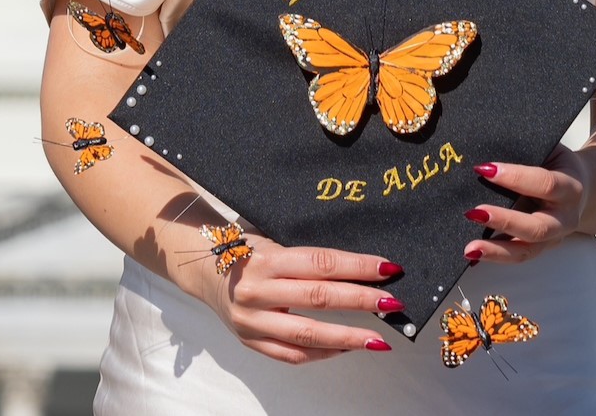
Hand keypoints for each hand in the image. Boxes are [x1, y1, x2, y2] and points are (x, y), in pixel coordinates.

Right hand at [187, 233, 404, 364]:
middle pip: (319, 298)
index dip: (357, 266)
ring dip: (348, 337)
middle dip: (361, 300)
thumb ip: (308, 259)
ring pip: (307, 334)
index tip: (388, 268)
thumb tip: (361, 269)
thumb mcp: (272, 241)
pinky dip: (322, 353)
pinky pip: (291, 354)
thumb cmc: (246, 250)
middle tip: (392, 303)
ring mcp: (253, 321)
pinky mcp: (250, 342)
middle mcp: (257, 291)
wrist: (203, 269)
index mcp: (266, 259)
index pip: (321, 263)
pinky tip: (346, 348)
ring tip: (378, 339)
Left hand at [462, 144, 588, 264]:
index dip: (516, 177)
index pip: (544, 184)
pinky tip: (474, 254)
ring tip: (470, 248)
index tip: (485, 169)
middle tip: (475, 213)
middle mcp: (565, 217)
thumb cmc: (558, 164)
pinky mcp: (541, 248)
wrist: (583, 188)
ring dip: (497, 250)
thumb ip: (526, 152)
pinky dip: (495, 256)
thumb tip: (488, 158)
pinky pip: (518, 256)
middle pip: (537, 227)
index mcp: (570, 187)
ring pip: (527, 250)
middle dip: (505, 221)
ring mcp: (553, 238)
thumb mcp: (551, 150)